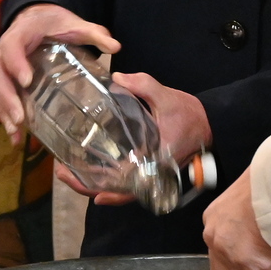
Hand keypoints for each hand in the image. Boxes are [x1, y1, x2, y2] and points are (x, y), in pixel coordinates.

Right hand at [0, 2, 119, 137]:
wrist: (37, 18)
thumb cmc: (55, 22)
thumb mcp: (74, 24)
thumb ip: (94, 33)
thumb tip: (116, 47)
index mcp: (21, 34)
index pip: (12, 47)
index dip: (16, 63)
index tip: (28, 81)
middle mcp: (4, 51)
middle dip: (7, 97)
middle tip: (20, 118)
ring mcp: (2, 67)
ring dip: (4, 112)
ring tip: (16, 132)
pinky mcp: (5, 80)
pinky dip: (4, 117)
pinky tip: (16, 137)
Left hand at [64, 71, 212, 204]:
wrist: (209, 123)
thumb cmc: (189, 114)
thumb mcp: (167, 97)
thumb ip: (143, 85)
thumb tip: (117, 77)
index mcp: (156, 161)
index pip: (131, 186)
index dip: (109, 191)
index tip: (88, 187)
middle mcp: (151, 174)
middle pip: (118, 192)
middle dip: (88, 187)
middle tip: (62, 173)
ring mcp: (149, 173)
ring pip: (118, 189)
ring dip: (93, 185)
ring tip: (67, 171)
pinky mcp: (147, 166)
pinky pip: (125, 180)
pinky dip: (107, 180)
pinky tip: (89, 173)